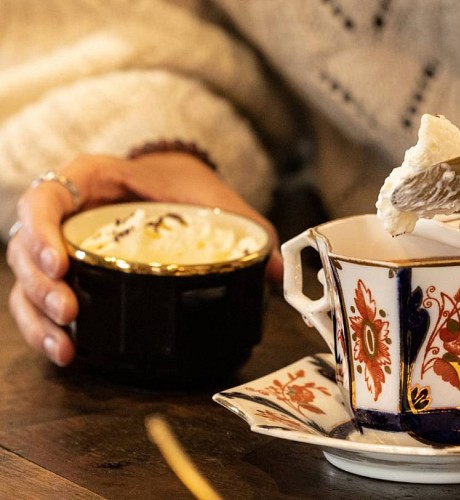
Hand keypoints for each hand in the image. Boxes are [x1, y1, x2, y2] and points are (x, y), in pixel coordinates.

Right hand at [6, 152, 282, 365]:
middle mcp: (65, 213)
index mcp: (91, 180)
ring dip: (38, 317)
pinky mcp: (68, 277)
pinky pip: (40, 303)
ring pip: (25, 282)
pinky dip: (46, 329)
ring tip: (66, 345)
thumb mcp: (217, 199)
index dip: (42, 231)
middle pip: (24, 248)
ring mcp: (61, 247)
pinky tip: (67, 351)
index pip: (44, 197)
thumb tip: (277, 271)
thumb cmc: (187, 186)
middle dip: (41, 285)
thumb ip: (246, 228)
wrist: (178, 186)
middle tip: (69, 309)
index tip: (61, 264)